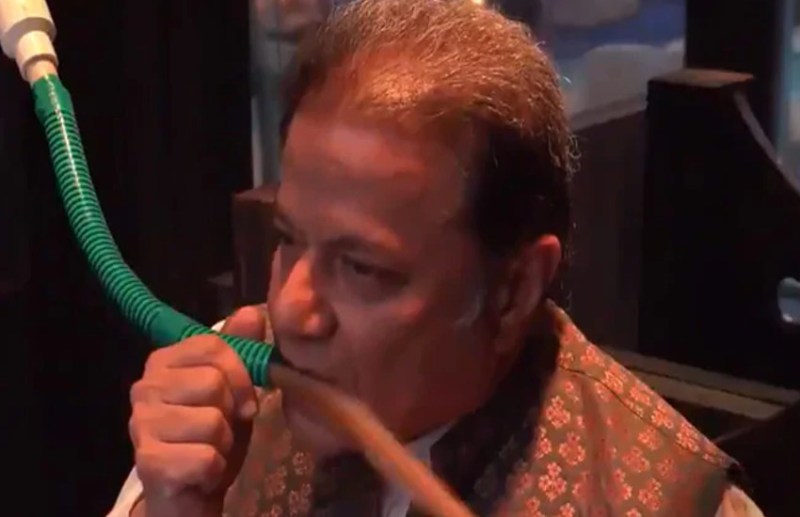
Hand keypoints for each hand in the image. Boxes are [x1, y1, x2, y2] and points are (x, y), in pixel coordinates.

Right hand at [129, 307, 267, 516]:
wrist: (190, 496)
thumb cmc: (211, 438)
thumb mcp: (234, 390)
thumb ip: (241, 351)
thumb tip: (251, 312)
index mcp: (163, 361)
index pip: (214, 345)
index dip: (241, 374)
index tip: (242, 401)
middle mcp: (144, 387)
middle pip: (213, 381)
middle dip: (231, 412)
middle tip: (219, 430)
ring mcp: (141, 424)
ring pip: (213, 421)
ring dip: (224, 443)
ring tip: (209, 449)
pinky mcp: (147, 461)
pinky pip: (206, 456)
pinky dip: (214, 469)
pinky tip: (199, 472)